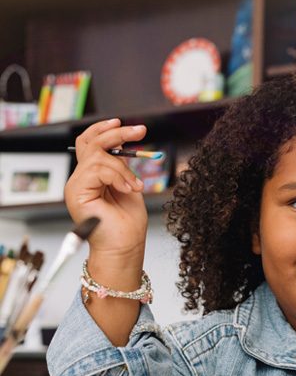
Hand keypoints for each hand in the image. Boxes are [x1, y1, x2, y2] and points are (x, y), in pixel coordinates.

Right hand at [64, 118, 148, 260]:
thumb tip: (123, 147)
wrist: (124, 248)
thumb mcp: (129, 188)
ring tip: (135, 186)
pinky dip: (118, 176)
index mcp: (92, 177)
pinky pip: (97, 169)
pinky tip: (128, 189)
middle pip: (91, 142)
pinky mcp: (76, 192)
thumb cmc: (127, 226)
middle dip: (117, 134)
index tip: (129, 127)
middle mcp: (81, 179)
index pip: (91, 144)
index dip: (106, 131)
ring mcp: (76, 185)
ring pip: (97, 155)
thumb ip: (122, 169)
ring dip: (123, 168)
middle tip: (140, 130)